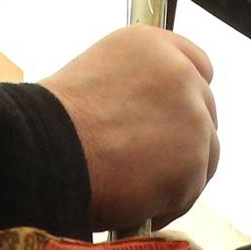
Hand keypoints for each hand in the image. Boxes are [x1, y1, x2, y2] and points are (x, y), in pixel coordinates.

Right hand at [41, 29, 219, 231]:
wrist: (46, 152)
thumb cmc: (54, 124)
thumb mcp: (98, 77)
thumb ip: (138, 86)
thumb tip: (155, 116)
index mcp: (152, 45)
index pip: (197, 63)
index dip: (187, 93)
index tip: (175, 115)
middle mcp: (181, 75)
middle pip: (204, 114)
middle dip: (181, 139)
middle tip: (144, 161)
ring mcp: (194, 119)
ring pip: (204, 155)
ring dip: (176, 174)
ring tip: (133, 186)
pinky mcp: (195, 162)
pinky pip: (190, 191)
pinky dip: (167, 203)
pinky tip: (135, 204)